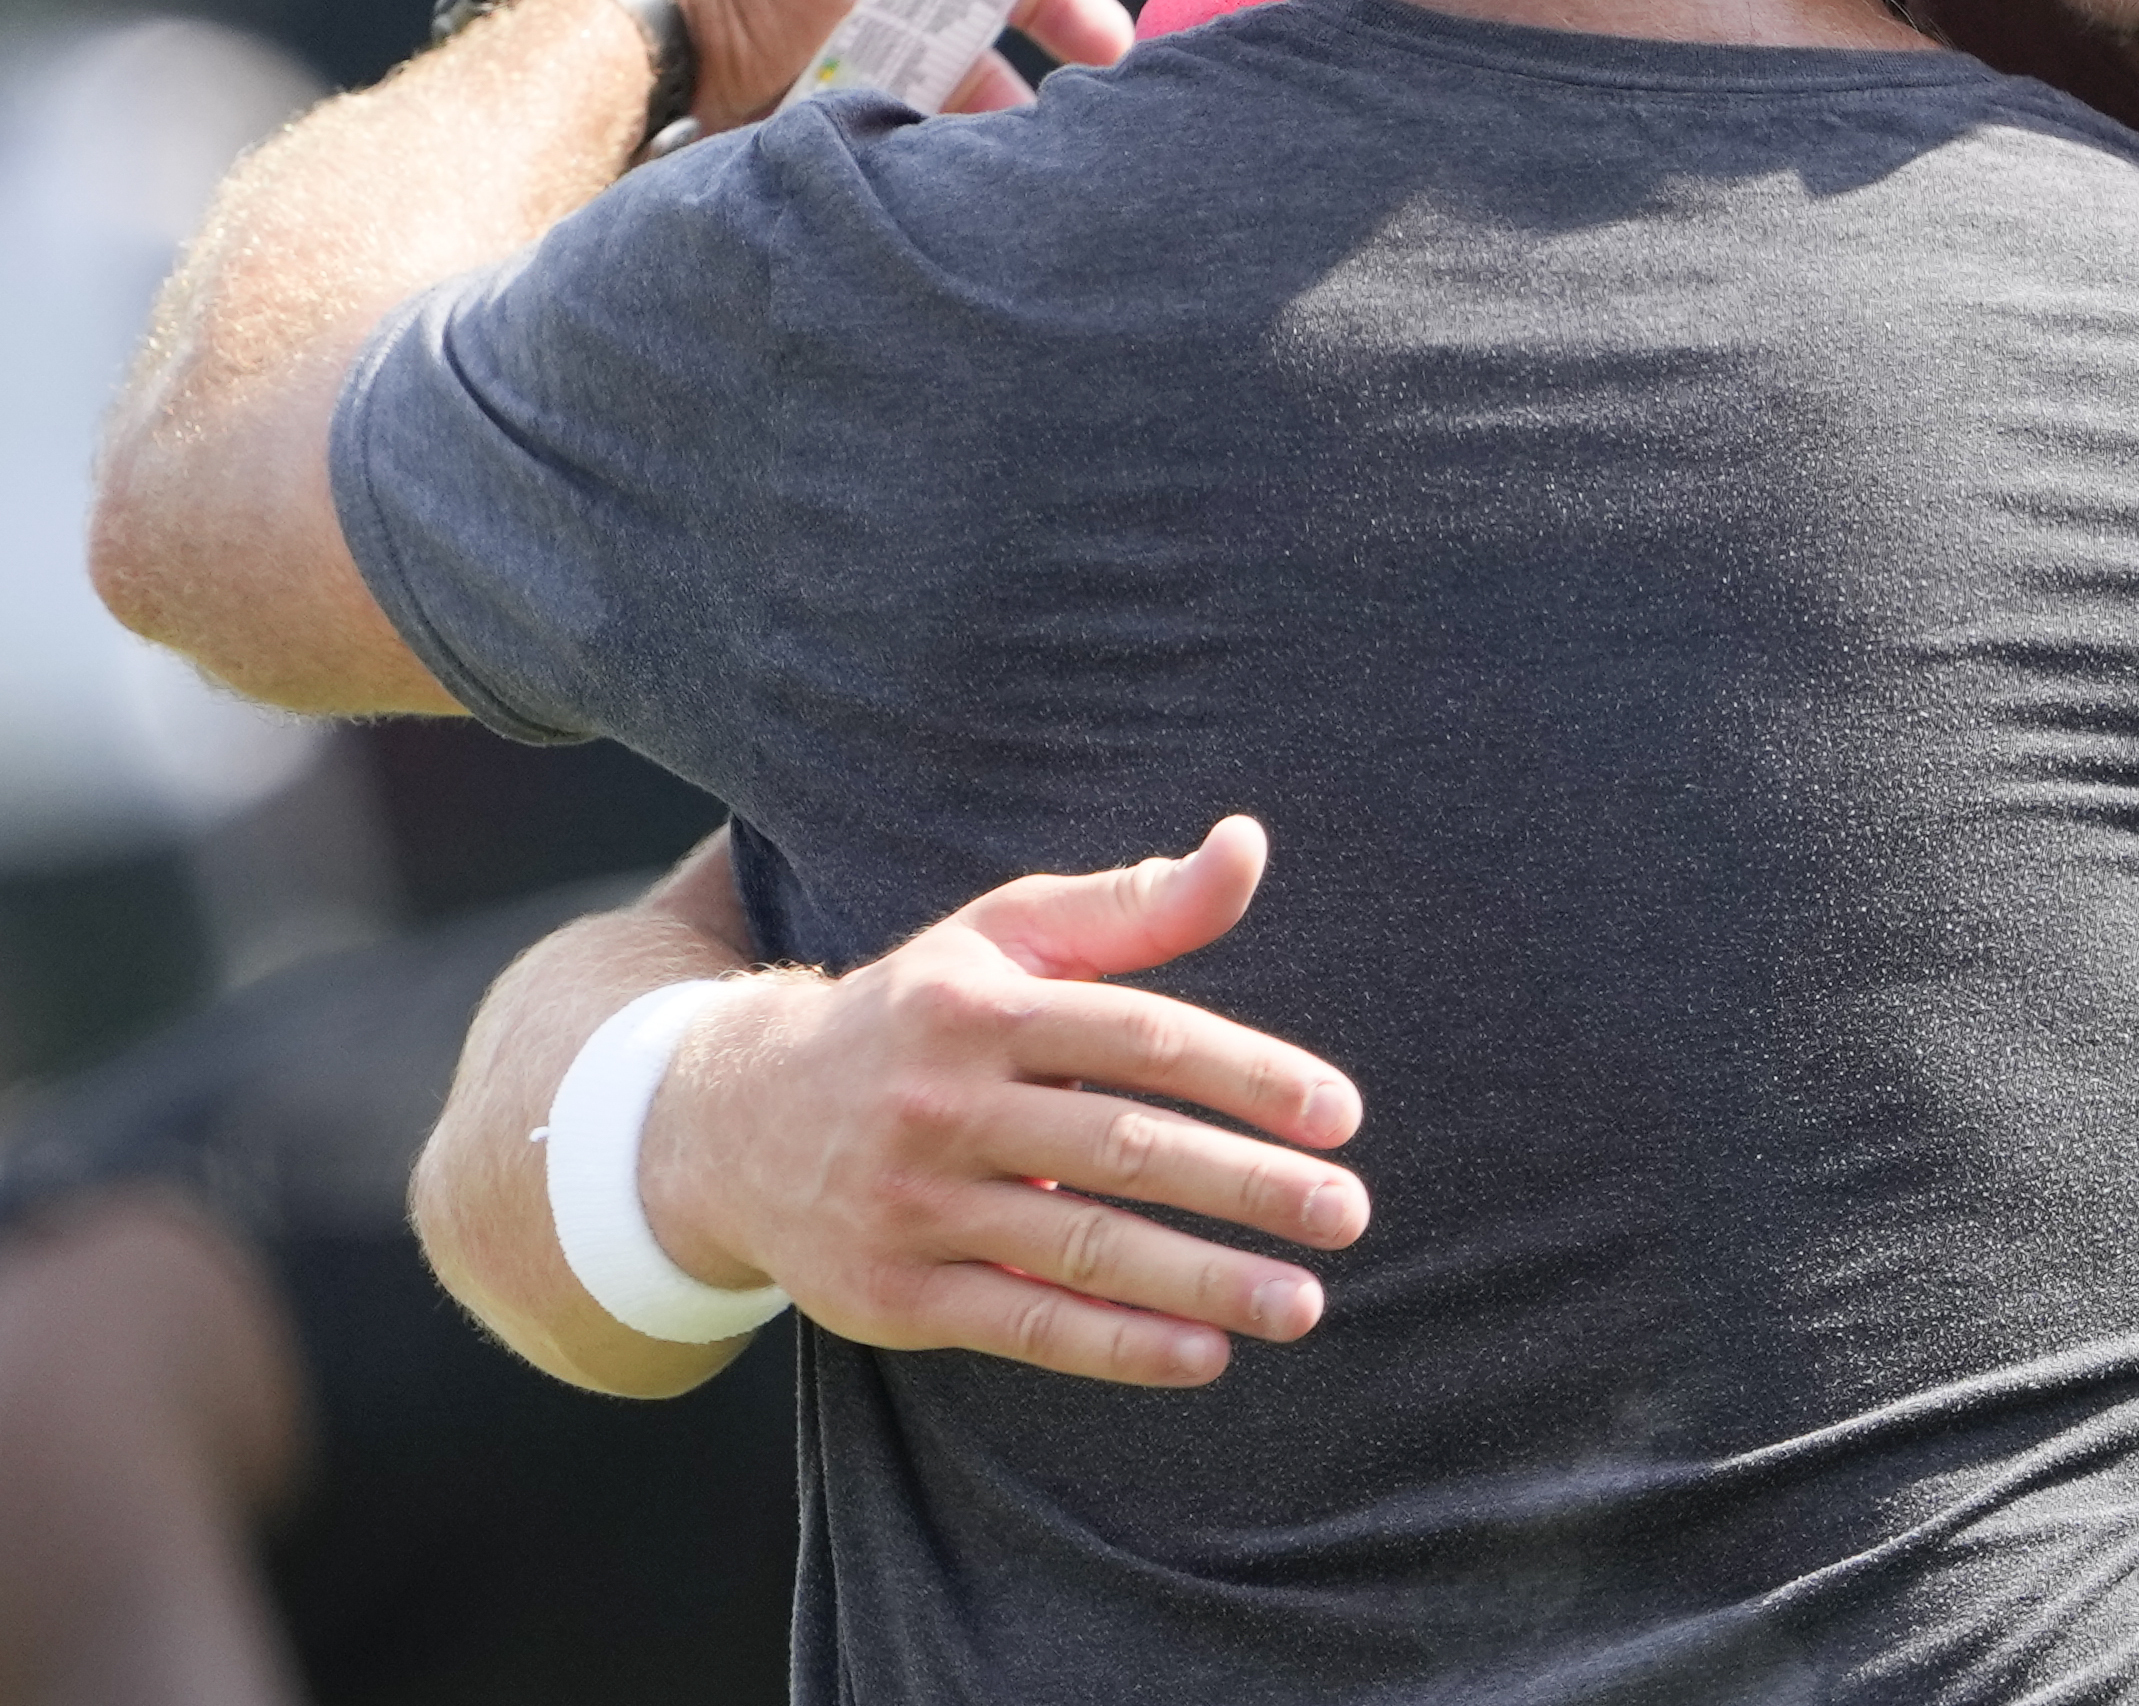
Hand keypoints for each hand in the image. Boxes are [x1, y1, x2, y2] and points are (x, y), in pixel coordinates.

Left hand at [606, 0, 1154, 129]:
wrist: (649, 67)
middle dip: (1067, 5)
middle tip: (1108, 48)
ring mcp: (885, 17)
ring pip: (983, 43)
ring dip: (1023, 77)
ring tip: (1054, 122)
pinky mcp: (866, 84)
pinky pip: (943, 100)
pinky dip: (974, 122)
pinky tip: (991, 153)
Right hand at [636, 817, 1366, 1387]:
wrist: (730, 1120)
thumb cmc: (916, 1016)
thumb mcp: (1006, 936)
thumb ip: (1136, 904)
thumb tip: (1248, 843)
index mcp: (980, 1009)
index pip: (1140, 1039)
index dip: (1247, 1075)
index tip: (1342, 1115)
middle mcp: (943, 1105)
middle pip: (1122, 1148)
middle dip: (1246, 1184)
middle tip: (1348, 1213)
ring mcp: (914, 1205)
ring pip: (1081, 1246)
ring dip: (1203, 1279)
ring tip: (1304, 1302)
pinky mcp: (894, 1295)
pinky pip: (1024, 1325)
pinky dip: (1118, 1345)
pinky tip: (1207, 1354)